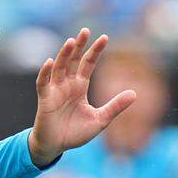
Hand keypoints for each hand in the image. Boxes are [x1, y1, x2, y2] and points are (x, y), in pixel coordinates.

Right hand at [29, 28, 136, 167]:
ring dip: (64, 54)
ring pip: (59, 67)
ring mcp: (55, 91)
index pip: (88, 64)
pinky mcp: (45, 99)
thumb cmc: (75, 133)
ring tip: (71, 41)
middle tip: (86, 30)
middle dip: (79, 46)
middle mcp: (67, 85)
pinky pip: (43, 83)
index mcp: (80, 87)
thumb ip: (115, 107)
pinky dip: (45, 73)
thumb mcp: (100, 120)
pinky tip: (49, 62)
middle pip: (73, 60)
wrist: (56, 147)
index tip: (104, 37)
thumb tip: (135, 93)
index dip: (95, 51)